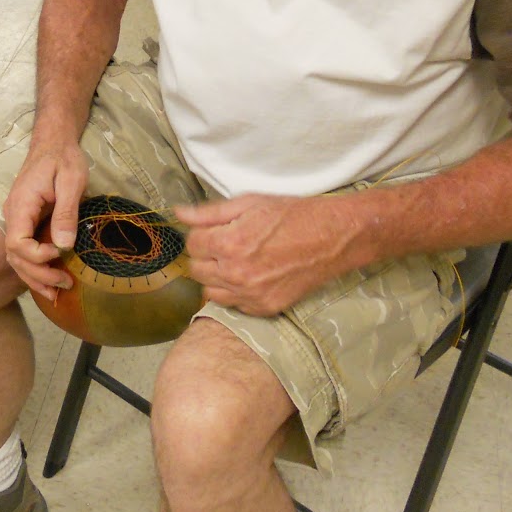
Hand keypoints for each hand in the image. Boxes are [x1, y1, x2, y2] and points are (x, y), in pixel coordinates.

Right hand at [2, 140, 89, 301]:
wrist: (54, 143)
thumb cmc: (63, 159)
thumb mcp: (71, 181)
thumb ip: (65, 213)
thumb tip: (63, 246)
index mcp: (21, 205)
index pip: (16, 242)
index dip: (37, 255)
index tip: (59, 253)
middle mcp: (13, 215)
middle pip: (15, 256)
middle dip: (38, 275)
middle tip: (65, 285)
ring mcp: (18, 220)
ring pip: (17, 258)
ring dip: (36, 277)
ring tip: (59, 292)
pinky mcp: (26, 223)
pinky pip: (25, 251)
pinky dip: (36, 268)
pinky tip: (51, 280)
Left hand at [177, 193, 351, 316]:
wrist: (331, 238)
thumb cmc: (291, 215)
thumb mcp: (248, 203)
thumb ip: (209, 213)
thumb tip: (179, 213)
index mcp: (230, 243)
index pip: (192, 245)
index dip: (200, 234)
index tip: (214, 231)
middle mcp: (236, 274)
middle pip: (196, 270)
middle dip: (205, 255)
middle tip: (224, 244)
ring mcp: (251, 295)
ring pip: (210, 291)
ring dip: (216, 276)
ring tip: (234, 261)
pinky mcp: (265, 308)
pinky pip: (233, 305)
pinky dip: (234, 292)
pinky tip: (249, 276)